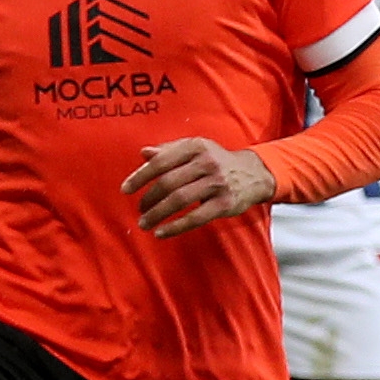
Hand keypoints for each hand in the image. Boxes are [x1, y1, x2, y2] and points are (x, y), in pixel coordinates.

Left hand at [124, 136, 274, 236]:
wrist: (253, 174)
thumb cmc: (217, 161)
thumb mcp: (196, 149)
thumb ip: (169, 150)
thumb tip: (143, 153)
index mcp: (195, 146)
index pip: (161, 161)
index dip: (140, 176)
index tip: (125, 189)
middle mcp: (207, 162)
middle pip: (168, 182)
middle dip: (148, 199)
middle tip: (139, 210)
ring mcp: (217, 183)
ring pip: (179, 200)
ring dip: (157, 214)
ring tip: (145, 223)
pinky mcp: (225, 204)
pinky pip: (195, 217)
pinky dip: (175, 227)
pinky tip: (161, 232)